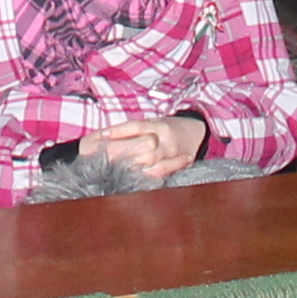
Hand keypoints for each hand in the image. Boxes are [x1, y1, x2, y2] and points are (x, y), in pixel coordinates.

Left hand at [88, 118, 206, 178]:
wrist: (194, 133)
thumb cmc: (166, 128)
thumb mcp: (151, 123)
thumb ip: (131, 131)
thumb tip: (103, 137)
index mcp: (157, 125)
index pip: (136, 126)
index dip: (118, 131)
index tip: (102, 135)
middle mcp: (166, 138)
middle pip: (142, 144)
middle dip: (121, 151)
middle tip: (103, 156)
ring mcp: (172, 153)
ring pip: (151, 159)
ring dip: (131, 164)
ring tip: (114, 167)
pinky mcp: (177, 165)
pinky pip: (162, 171)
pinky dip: (148, 174)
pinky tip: (136, 175)